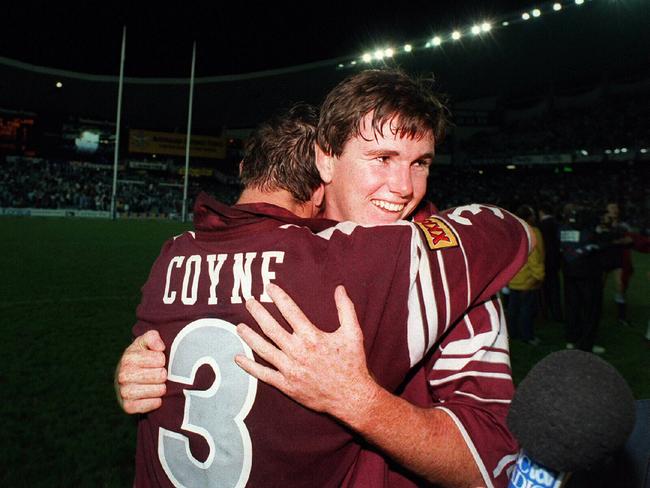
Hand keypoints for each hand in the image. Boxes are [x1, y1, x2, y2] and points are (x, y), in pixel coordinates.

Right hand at [115, 330, 166, 413]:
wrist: (127, 379)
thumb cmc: (141, 358)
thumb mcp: (145, 343)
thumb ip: (152, 337)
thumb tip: (160, 347)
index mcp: (128, 357)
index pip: (160, 359)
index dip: (162, 360)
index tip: (157, 361)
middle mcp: (123, 374)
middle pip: (160, 375)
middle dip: (163, 375)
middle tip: (157, 375)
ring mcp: (124, 391)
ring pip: (158, 390)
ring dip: (161, 388)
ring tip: (156, 384)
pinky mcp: (128, 406)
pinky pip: (150, 405)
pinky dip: (156, 402)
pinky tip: (154, 397)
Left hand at [234, 283, 378, 419]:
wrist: (351, 396)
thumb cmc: (352, 363)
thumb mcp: (353, 333)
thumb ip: (346, 309)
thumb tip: (340, 288)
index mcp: (311, 336)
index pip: (289, 311)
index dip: (278, 296)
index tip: (269, 287)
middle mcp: (297, 351)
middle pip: (270, 327)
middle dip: (258, 312)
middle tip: (248, 301)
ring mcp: (289, 369)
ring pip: (263, 349)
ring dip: (249, 336)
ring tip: (239, 326)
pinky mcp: (286, 385)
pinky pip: (263, 374)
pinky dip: (249, 366)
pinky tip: (238, 358)